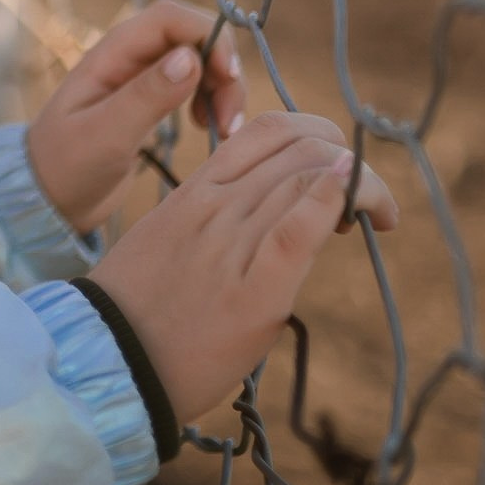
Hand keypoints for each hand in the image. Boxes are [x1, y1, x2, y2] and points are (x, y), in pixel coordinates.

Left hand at [26, 0, 245, 232]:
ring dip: (222, 90)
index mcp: (113, 52)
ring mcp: (141, 78)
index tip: (228, 78)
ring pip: (200, 62)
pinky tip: (209, 129)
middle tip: (229, 121)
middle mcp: (129, 56)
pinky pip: (194, 85)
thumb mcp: (106, 135)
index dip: (208, 36)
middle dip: (223, 70)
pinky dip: (212, 102)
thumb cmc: (67, 165)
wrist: (48, 197)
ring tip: (224, 131)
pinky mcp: (151, 101)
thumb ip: (145, 97)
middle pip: (194, 38)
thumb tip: (190, 58)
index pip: (171, 17)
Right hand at [88, 111, 400, 422]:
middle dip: (350, 163)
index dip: (317, 138)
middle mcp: (216, 204)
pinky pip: (297, 230)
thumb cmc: (138, 305)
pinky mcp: (254, 292)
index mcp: (196, 189)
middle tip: (361, 203)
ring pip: (310, 177)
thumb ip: (216, 218)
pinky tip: (359, 207)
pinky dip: (334, 203)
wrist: (110, 355)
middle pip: (301, 147)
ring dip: (362, 187)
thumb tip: (268, 213)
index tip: (334, 171)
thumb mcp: (171, 237)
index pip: (269, 129)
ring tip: (374, 218)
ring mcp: (233, 243)